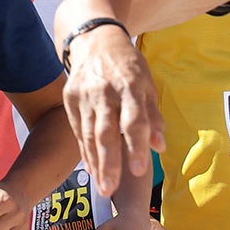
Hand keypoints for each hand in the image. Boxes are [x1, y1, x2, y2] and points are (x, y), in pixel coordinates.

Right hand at [61, 25, 163, 197]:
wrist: (95, 40)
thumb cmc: (128, 66)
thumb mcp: (148, 84)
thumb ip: (153, 116)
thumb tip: (160, 146)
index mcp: (130, 86)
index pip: (134, 121)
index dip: (137, 146)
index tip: (140, 171)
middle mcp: (105, 91)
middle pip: (105, 131)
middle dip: (109, 162)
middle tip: (110, 190)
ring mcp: (84, 94)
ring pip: (87, 134)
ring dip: (95, 163)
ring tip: (103, 187)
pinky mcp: (70, 97)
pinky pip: (77, 129)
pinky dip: (85, 151)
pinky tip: (92, 169)